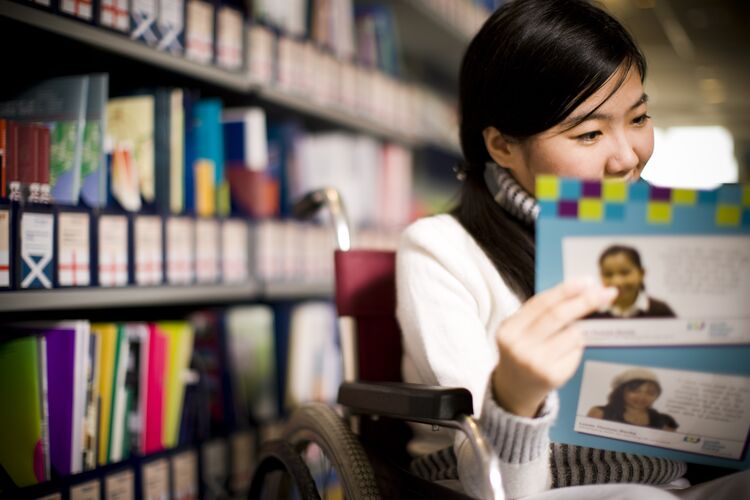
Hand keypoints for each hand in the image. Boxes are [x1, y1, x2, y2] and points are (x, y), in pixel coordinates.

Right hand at [491, 278, 617, 416]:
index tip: (587, 281)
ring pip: (572, 334)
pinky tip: (563, 355)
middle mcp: (519, 347)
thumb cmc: (522, 351)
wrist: (514, 388)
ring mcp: (536, 363)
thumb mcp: (520, 329)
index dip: (566, 290)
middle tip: (605, 293)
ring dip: (579, 329)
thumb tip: (582, 289)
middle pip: (557, 316)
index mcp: (508, 330)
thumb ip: (543, 311)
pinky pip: (576, 352)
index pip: (541, 303)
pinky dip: (576, 348)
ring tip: (566, 337)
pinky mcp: (553, 376)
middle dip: (584, 301)